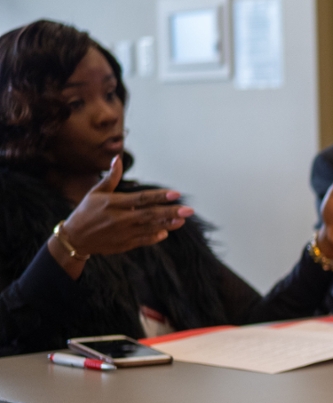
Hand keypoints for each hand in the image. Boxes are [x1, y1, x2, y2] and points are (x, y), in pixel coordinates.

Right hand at [47, 155, 193, 276]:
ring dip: (167, 224)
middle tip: (188, 210)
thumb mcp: (96, 192)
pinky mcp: (124, 244)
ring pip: (150, 228)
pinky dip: (155, 237)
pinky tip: (166, 232)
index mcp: (114, 203)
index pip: (142, 198)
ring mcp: (123, 233)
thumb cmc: (86, 211)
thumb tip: (117, 158)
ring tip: (182, 220)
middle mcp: (120, 218)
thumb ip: (111, 177)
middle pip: (150, 214)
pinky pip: (143, 240)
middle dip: (170, 212)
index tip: (176, 194)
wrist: (74, 238)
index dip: (159, 196)